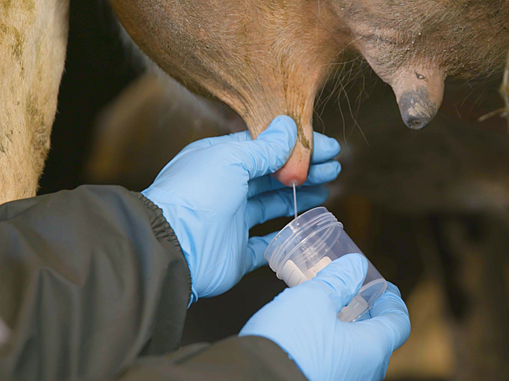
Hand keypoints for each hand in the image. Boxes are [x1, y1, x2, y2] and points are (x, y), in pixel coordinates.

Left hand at [142, 116, 340, 302]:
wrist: (173, 247)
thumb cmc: (197, 194)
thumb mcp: (232, 158)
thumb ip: (265, 147)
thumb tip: (289, 126)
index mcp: (220, 160)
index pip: (265, 147)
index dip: (298, 146)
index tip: (329, 147)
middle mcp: (225, 188)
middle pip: (272, 175)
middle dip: (304, 169)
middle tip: (334, 168)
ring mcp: (232, 221)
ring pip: (272, 204)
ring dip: (299, 196)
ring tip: (328, 188)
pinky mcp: (238, 253)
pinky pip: (268, 244)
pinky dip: (287, 235)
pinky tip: (307, 224)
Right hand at [239, 254, 410, 380]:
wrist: (252, 379)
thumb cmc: (288, 343)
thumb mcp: (314, 298)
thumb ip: (338, 279)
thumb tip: (355, 266)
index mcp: (372, 350)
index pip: (399, 323)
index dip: (392, 300)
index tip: (383, 286)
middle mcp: (363, 373)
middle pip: (378, 339)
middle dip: (368, 313)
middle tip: (352, 293)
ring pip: (356, 354)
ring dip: (348, 330)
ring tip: (327, 309)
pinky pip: (337, 365)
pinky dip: (332, 346)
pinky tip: (310, 332)